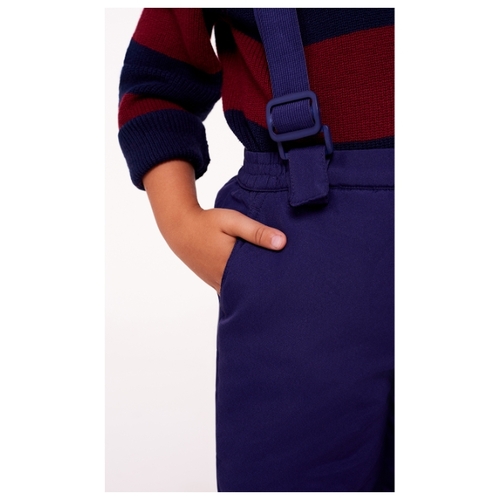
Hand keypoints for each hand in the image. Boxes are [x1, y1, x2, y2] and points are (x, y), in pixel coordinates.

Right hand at [164, 205, 285, 293]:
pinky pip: (234, 288)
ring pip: (243, 291)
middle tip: (290, 285)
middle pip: (252, 290)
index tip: (292, 281)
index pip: (259, 282)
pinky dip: (245, 286)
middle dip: (268, 288)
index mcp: (230, 267)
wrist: (181, 228)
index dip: (276, 282)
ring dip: (256, 287)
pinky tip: (257, 280)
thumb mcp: (233, 221)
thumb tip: (282, 243)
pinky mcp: (215, 281)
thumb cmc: (208, 223)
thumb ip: (257, 232)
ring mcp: (218, 283)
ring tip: (277, 284)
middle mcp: (224, 280)